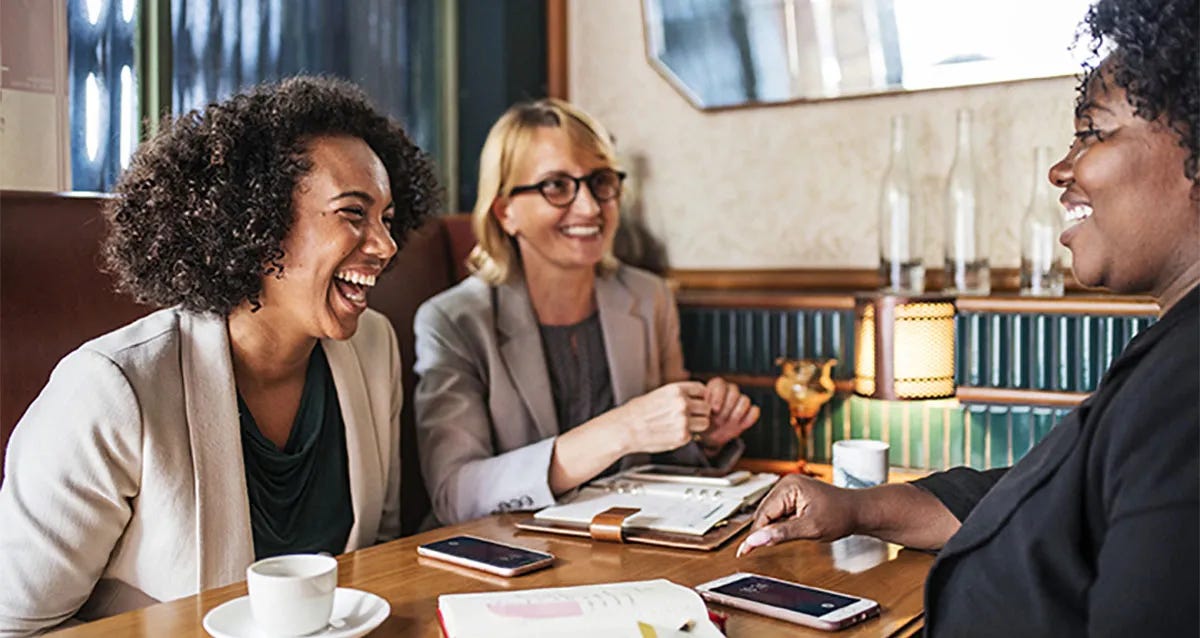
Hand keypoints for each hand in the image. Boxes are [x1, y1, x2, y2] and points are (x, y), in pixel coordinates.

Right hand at [617, 381, 710, 453]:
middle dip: (700, 412)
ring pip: (705, 423)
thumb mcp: (659, 394)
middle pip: (706, 407)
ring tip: (683, 426)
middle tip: (690, 417)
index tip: (697, 402)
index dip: (700, 397)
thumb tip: (692, 399)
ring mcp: (683, 421)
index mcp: (676, 390)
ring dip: (697, 425)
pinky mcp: (682, 437)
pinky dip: (686, 436)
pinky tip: (673, 434)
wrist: (625, 429)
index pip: (701, 389)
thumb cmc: (636, 412)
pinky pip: (693, 436)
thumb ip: (677, 396)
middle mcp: (682, 404)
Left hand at [699, 377, 759, 451]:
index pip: (721, 384)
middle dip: (726, 408)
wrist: (709, 434)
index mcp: (715, 386)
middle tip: (719, 419)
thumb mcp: (697, 412)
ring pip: (745, 400)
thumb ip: (700, 405)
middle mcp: (729, 390)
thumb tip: (705, 404)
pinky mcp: (748, 413)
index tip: (713, 409)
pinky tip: (739, 425)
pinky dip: (748, 418)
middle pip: (734, 392)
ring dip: (736, 413)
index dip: (718, 397)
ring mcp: (740, 401)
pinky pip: (754, 411)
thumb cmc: (701, 420)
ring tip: (727, 422)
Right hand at [735, 474, 858, 556]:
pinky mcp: (794, 496)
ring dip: (774, 528)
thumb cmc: (842, 515)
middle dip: (764, 531)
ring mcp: (790, 489)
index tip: (744, 551)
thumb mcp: (811, 528)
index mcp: (789, 486)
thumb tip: (758, 539)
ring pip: (770, 514)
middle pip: (764, 513)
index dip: (755, 534)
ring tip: (793, 535)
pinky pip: (779, 512)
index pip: (763, 513)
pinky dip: (781, 524)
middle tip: (758, 551)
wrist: (859, 511)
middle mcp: (787, 484)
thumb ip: (782, 533)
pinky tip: (793, 530)